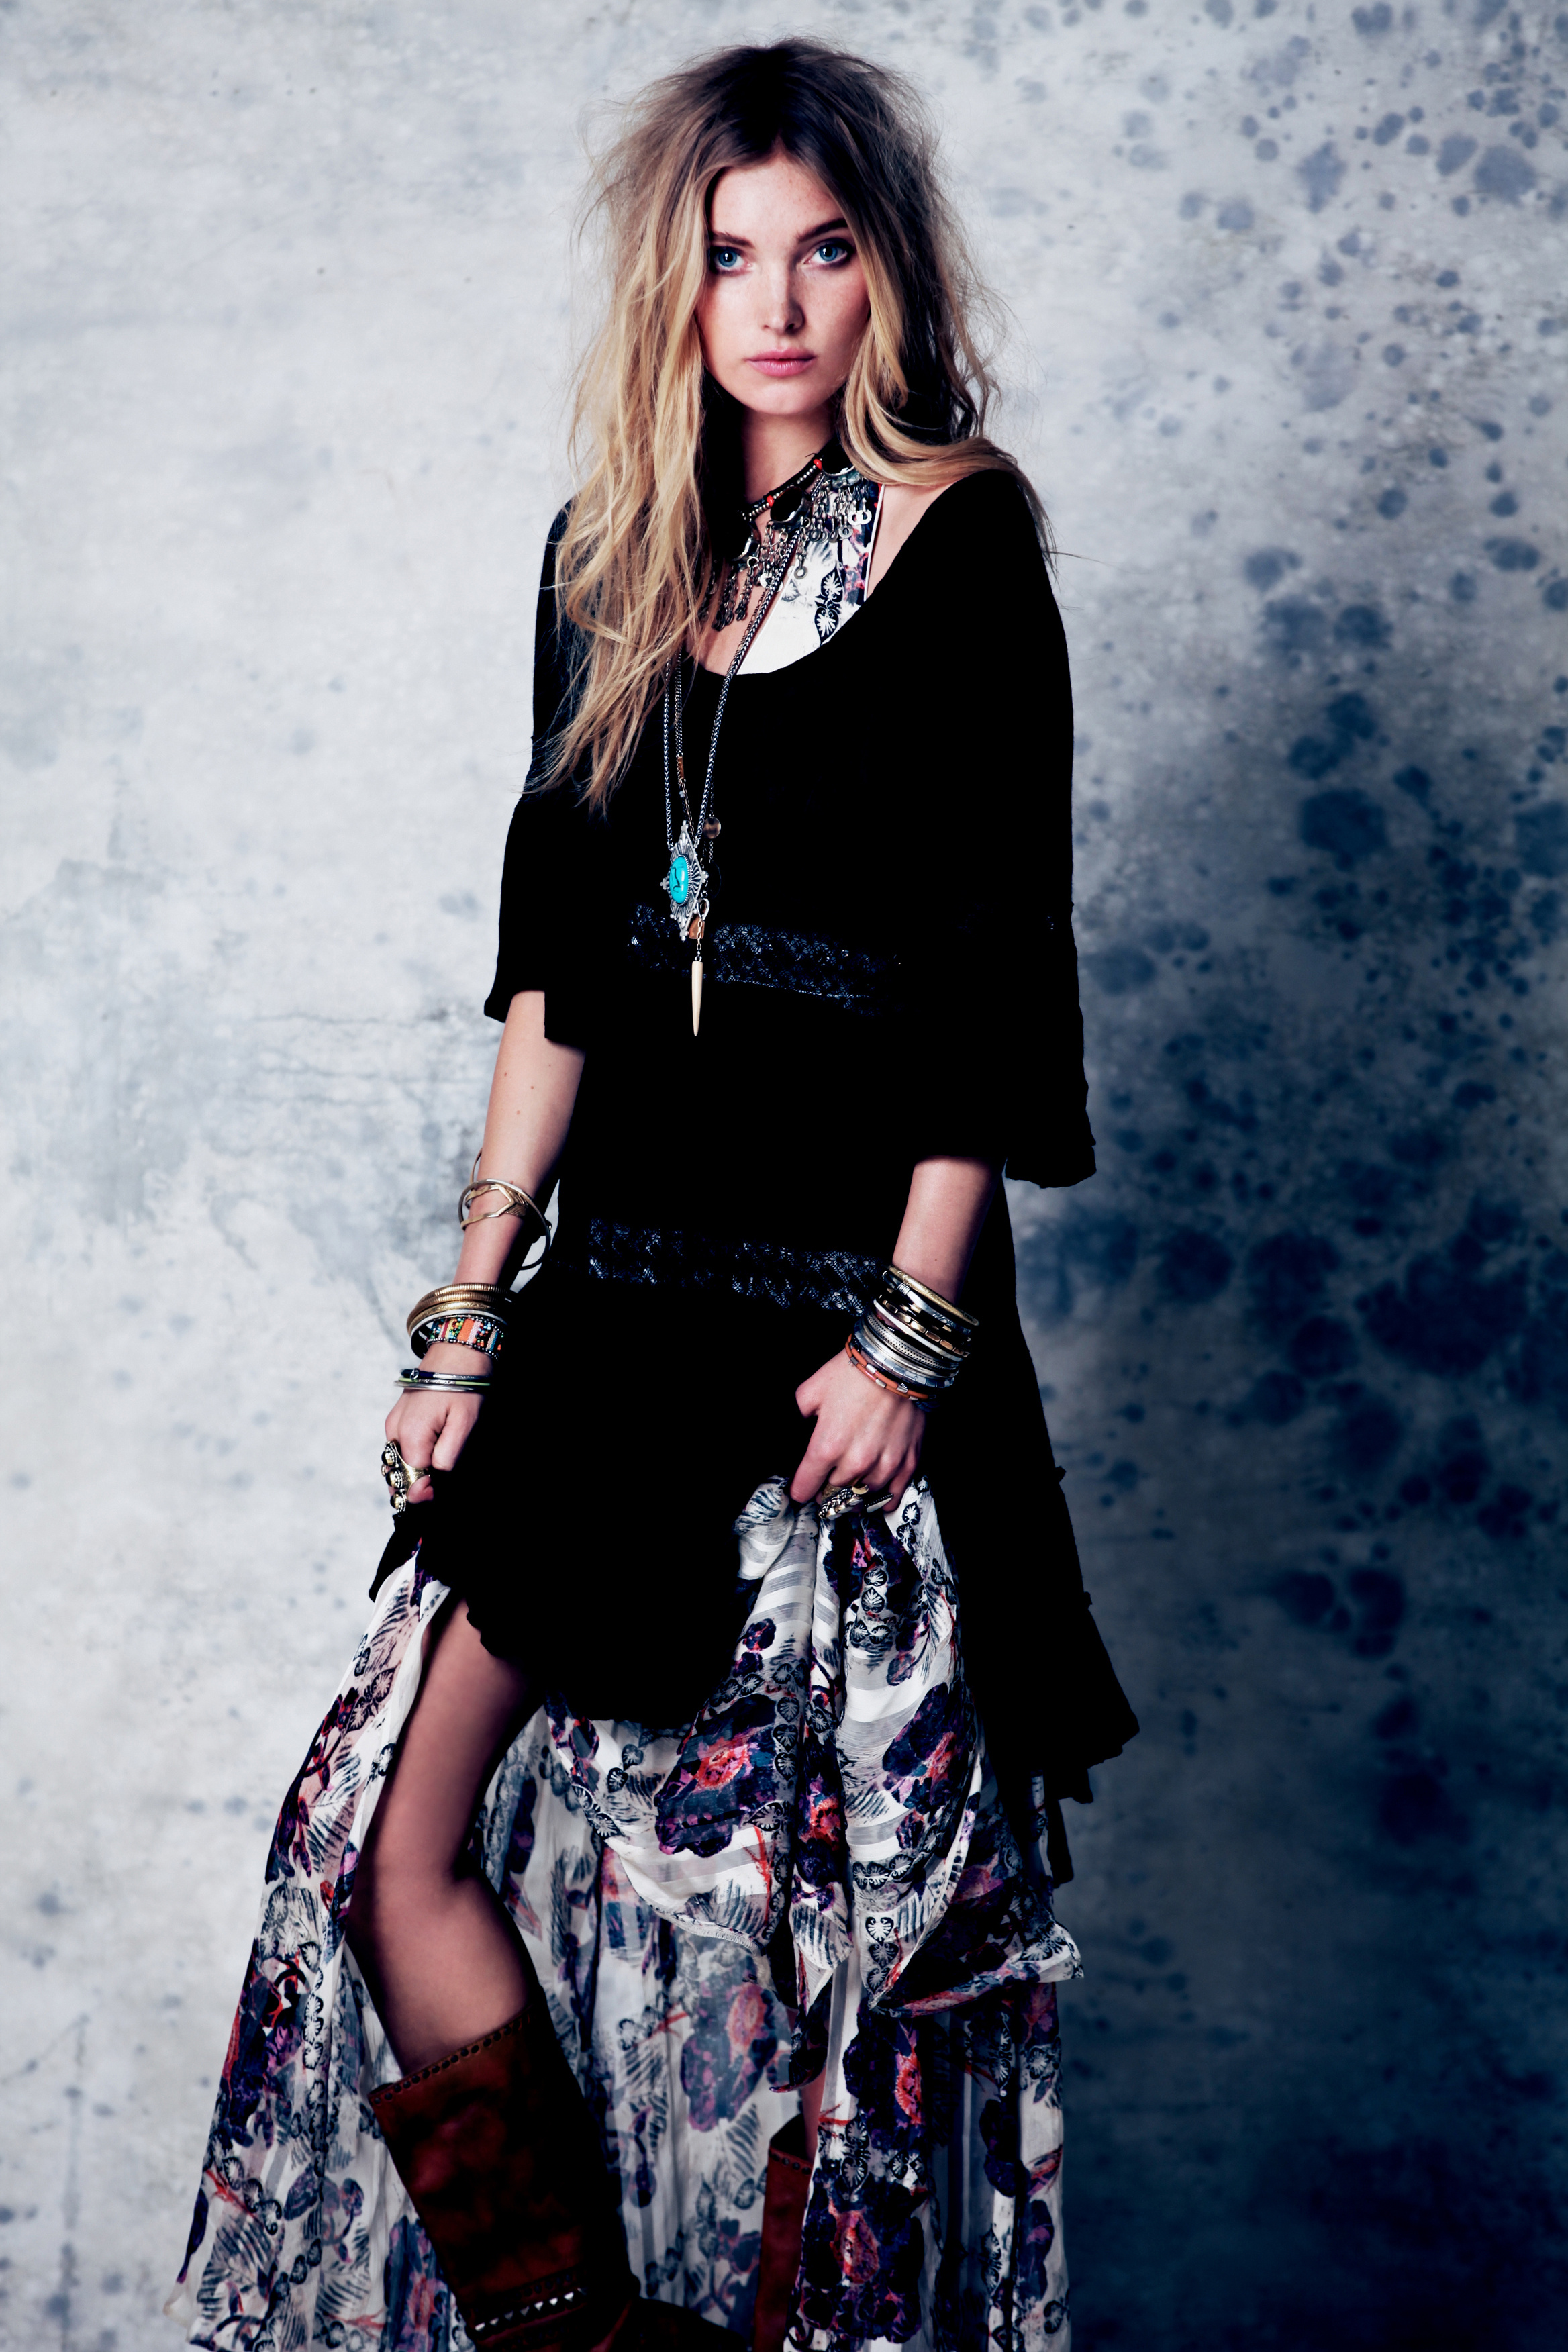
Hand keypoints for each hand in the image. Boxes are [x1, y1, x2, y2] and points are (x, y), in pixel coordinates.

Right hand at [383, 1344, 487, 1505]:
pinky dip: (410, 1460)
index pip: (410, 1480)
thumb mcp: (464, 1424)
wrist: (457, 1350)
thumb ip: (446, 1458)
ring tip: (432, 1476)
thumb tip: (430, 1485)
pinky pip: (399, 1449)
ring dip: (411, 1475)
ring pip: (395, 1464)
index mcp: (409, 1435)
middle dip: (415, 1487)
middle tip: (438, 1486)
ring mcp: (394, 1424)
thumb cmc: (464, 1385)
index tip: (442, 1489)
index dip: (427, 1491)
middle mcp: (394, 1431)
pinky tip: (426, 1460)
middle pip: (397, 1475)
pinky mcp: (398, 1419)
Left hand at [789, 1346, 926, 1509]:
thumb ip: (797, 1418)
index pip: (805, 1488)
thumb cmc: (854, 1373)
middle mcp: (855, 1462)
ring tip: (850, 1478)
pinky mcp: (907, 1463)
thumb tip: (789, 1434)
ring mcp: (884, 1465)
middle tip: (826, 1476)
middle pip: (832, 1494)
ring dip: (852, 1490)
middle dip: (825, 1487)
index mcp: (827, 1446)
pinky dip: (881, 1499)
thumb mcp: (811, 1391)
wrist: (897, 1363)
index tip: (801, 1487)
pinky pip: (891, 1498)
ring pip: (860, 1496)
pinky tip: (874, 1490)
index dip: (800, 1488)